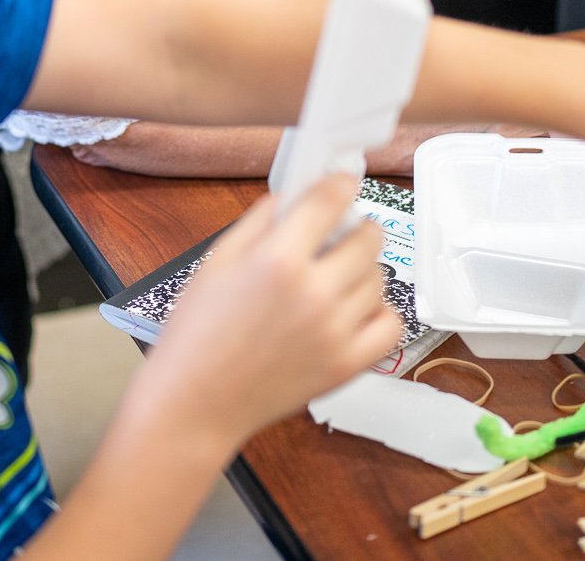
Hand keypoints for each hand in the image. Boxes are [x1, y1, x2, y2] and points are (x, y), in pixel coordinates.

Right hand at [135, 174, 400, 446]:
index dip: (341, 183)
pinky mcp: (346, 365)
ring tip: (337, 275)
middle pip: (368, 238)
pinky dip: (379, 312)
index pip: (331, 200)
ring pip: (379, 278)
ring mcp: (334, 332)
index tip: (342, 183)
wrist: (194, 401)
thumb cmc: (197, 334)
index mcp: (277, 259)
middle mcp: (313, 293)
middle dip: (357, 226)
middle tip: (341, 232)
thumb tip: (295, 196)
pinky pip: (389, 325)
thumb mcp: (216, 259)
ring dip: (364, 268)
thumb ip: (260, 220)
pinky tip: (355, 309)